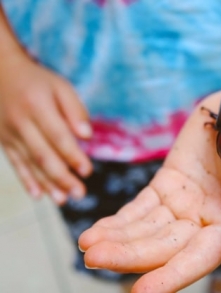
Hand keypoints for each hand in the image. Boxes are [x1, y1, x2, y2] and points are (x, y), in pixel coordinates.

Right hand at [0, 54, 92, 203]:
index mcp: (37, 106)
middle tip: (80, 193)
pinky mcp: (4, 142)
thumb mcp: (60, 86)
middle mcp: (21, 122)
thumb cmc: (39, 81)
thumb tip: (87, 136)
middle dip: (62, 177)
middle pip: (43, 154)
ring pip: (29, 163)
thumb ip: (75, 110)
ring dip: (47, 184)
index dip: (72, 156)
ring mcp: (9, 134)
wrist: (0, 73)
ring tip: (64, 199)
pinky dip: (26, 180)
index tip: (87, 171)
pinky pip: (15, 164)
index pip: (58, 136)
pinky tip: (39, 196)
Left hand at [78, 92, 220, 292]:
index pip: (199, 258)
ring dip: (116, 239)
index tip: (140, 291)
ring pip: (145, 230)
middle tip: (94, 258)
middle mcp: (203, 220)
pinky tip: (96, 231)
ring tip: (87, 245)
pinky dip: (117, 221)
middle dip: (129, 255)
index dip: (172, 275)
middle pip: (163, 246)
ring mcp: (182, 204)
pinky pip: (138, 208)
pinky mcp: (166, 185)